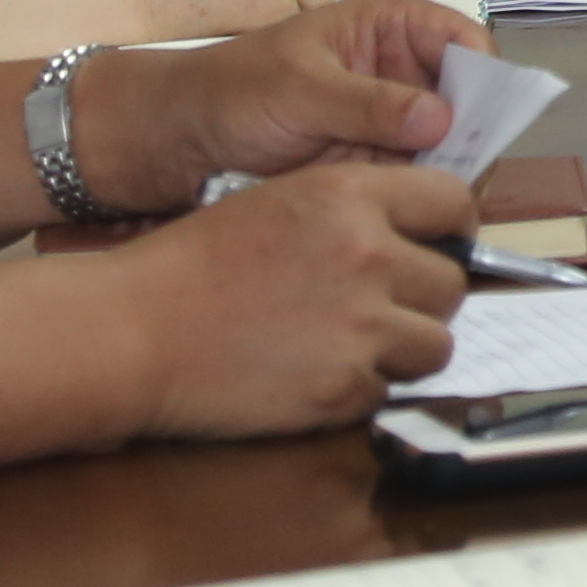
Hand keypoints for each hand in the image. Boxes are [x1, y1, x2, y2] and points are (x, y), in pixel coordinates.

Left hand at [82, 0, 481, 209]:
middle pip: (470, 99)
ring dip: (448, 173)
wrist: (180, 139)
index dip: (485, 80)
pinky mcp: (380, 161)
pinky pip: (419, 177)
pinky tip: (410, 213)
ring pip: (452, 144)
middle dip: (471, 138)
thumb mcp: (299, 88)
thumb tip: (440, 117)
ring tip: (434, 202)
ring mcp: (395, 118)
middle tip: (460, 180)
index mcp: (394, 26)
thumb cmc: (231, 91)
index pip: (466, 41)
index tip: (477, 125)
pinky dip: (420, 196)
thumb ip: (369, 103)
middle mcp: (406, 69)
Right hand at [116, 162, 478, 435]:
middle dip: (425, 298)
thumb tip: (414, 233)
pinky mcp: (342, 387)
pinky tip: (313, 375)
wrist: (131, 331)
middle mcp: (367, 254)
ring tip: (353, 345)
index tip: (439, 247)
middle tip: (386, 308)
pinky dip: (360, 390)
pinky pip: (387, 391)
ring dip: (405, 349)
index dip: (452, 230)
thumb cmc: (190, 267)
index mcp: (351, 195)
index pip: (454, 203)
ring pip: (436, 343)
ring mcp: (360, 325)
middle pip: (453, 282)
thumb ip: (355, 210)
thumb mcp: (280, 200)